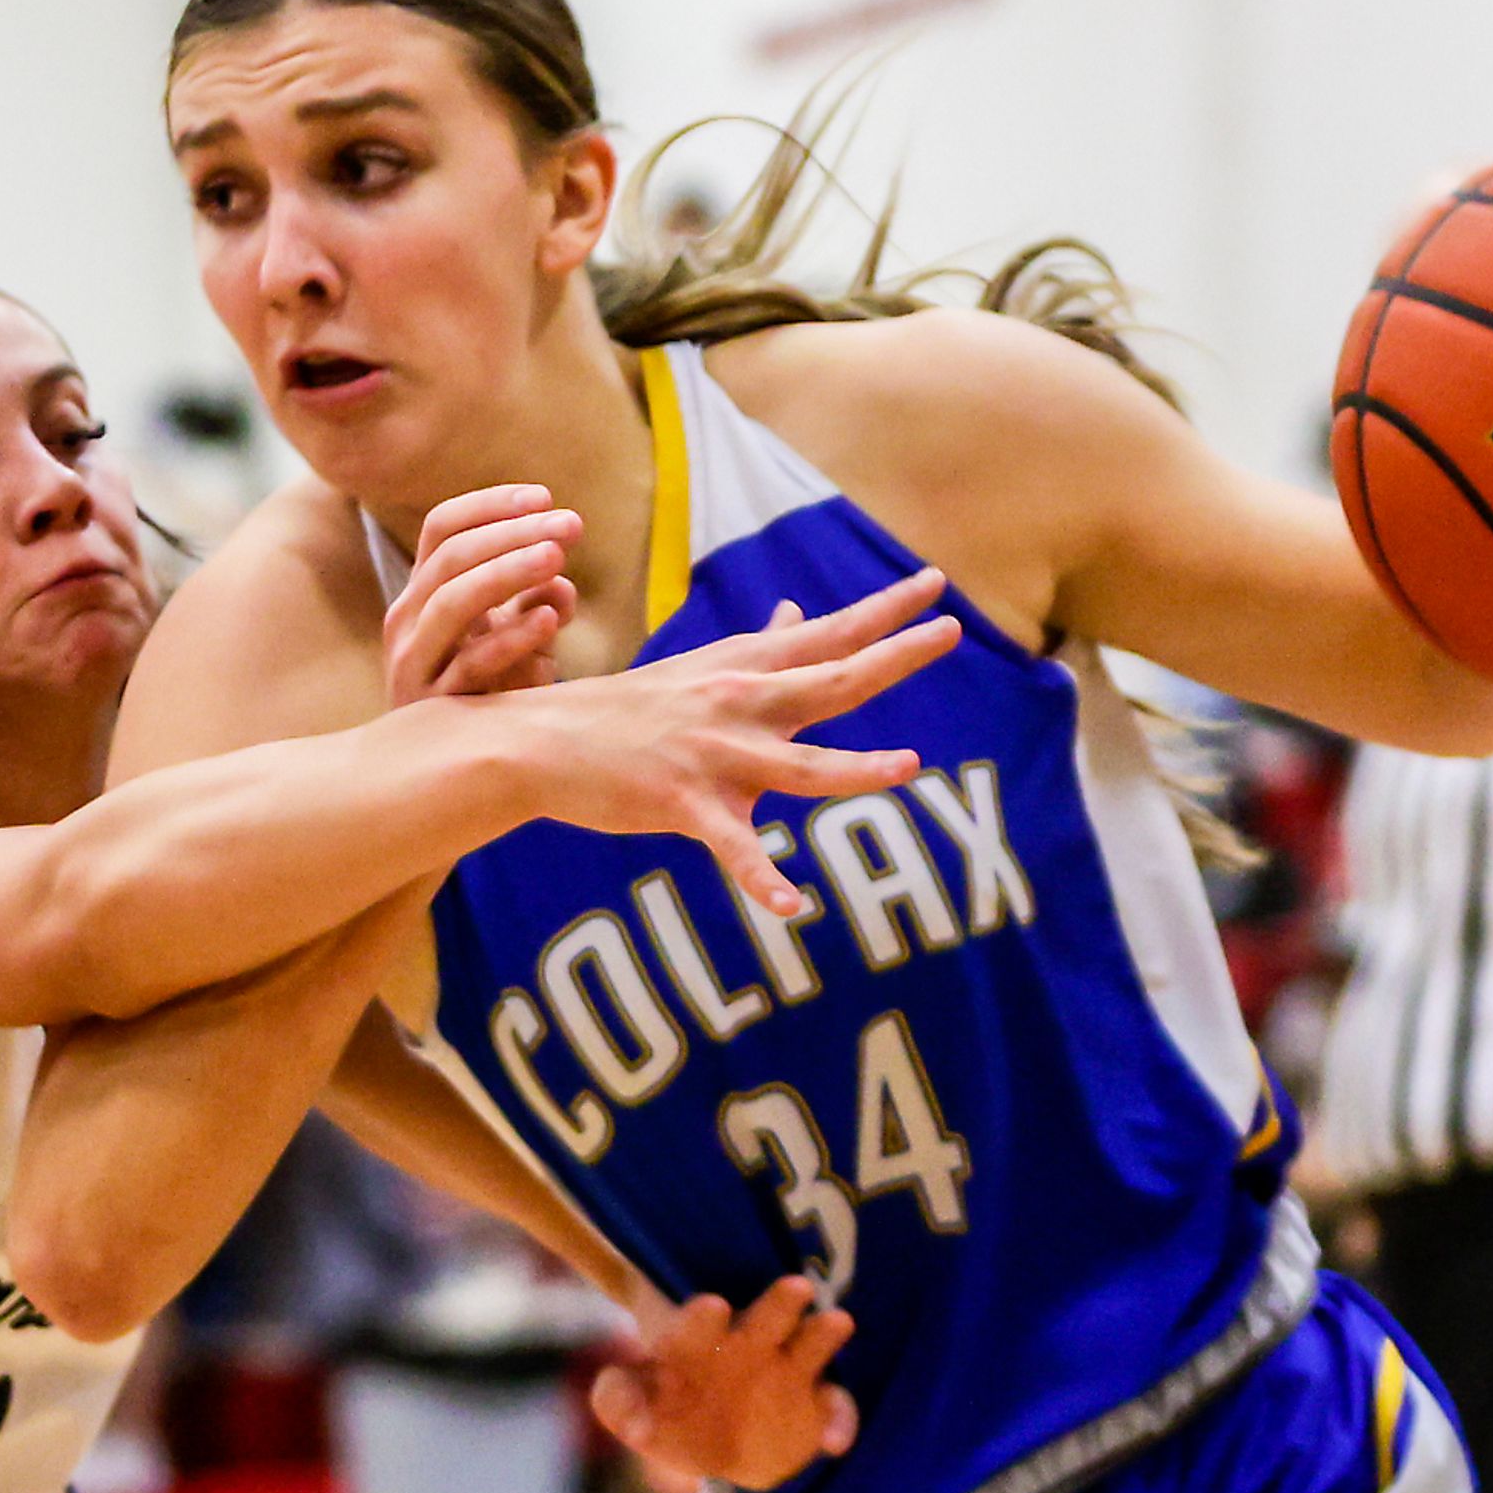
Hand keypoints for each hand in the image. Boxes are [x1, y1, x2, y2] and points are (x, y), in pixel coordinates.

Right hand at [386, 485, 579, 701]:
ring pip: (452, 601)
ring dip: (507, 572)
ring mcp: (414, 664)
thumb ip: (536, 602)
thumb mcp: (513, 640)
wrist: (439, 777)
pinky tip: (550, 620)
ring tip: (557, 558)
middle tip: (570, 525)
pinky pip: (471, 665)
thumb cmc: (484, 698)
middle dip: (513, 533)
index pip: (443, 528)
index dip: (491, 504)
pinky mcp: (432, 708)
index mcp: (422, 596)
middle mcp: (408, 622)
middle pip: (451, 556)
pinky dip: (511, 638)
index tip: (544, 496)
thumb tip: (563, 581)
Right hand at [501, 571, 955, 916]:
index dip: (883, 612)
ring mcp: (713, 756)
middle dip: (894, 657)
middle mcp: (737, 706)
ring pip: (800, 766)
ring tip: (912, 767)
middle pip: (832, 681)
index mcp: (741, 672)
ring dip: (858, 769)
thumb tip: (796, 612)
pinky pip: (733, 850)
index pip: (826, 635)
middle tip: (953, 631)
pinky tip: (791, 906)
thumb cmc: (623, 711)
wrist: (538, 743)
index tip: (934, 586)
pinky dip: (762, 880)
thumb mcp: (696, 670)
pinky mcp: (684, 805)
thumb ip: (756, 648)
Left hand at [594, 1274, 858, 1490]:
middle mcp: (748, 1343)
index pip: (700, 1320)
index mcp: (699, 1338)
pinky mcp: (816, 1402)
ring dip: (822, 1333)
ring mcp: (786, 1368)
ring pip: (810, 1343)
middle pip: (767, 1314)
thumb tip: (633, 1426)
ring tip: (838, 1322)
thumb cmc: (666, 1407)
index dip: (704, 1316)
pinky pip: (834, 1405)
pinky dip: (839, 1420)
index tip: (713, 1307)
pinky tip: (834, 1442)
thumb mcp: (632, 1402)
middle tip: (795, 1288)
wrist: (715, 1441)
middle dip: (779, 1303)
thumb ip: (619, 1403)